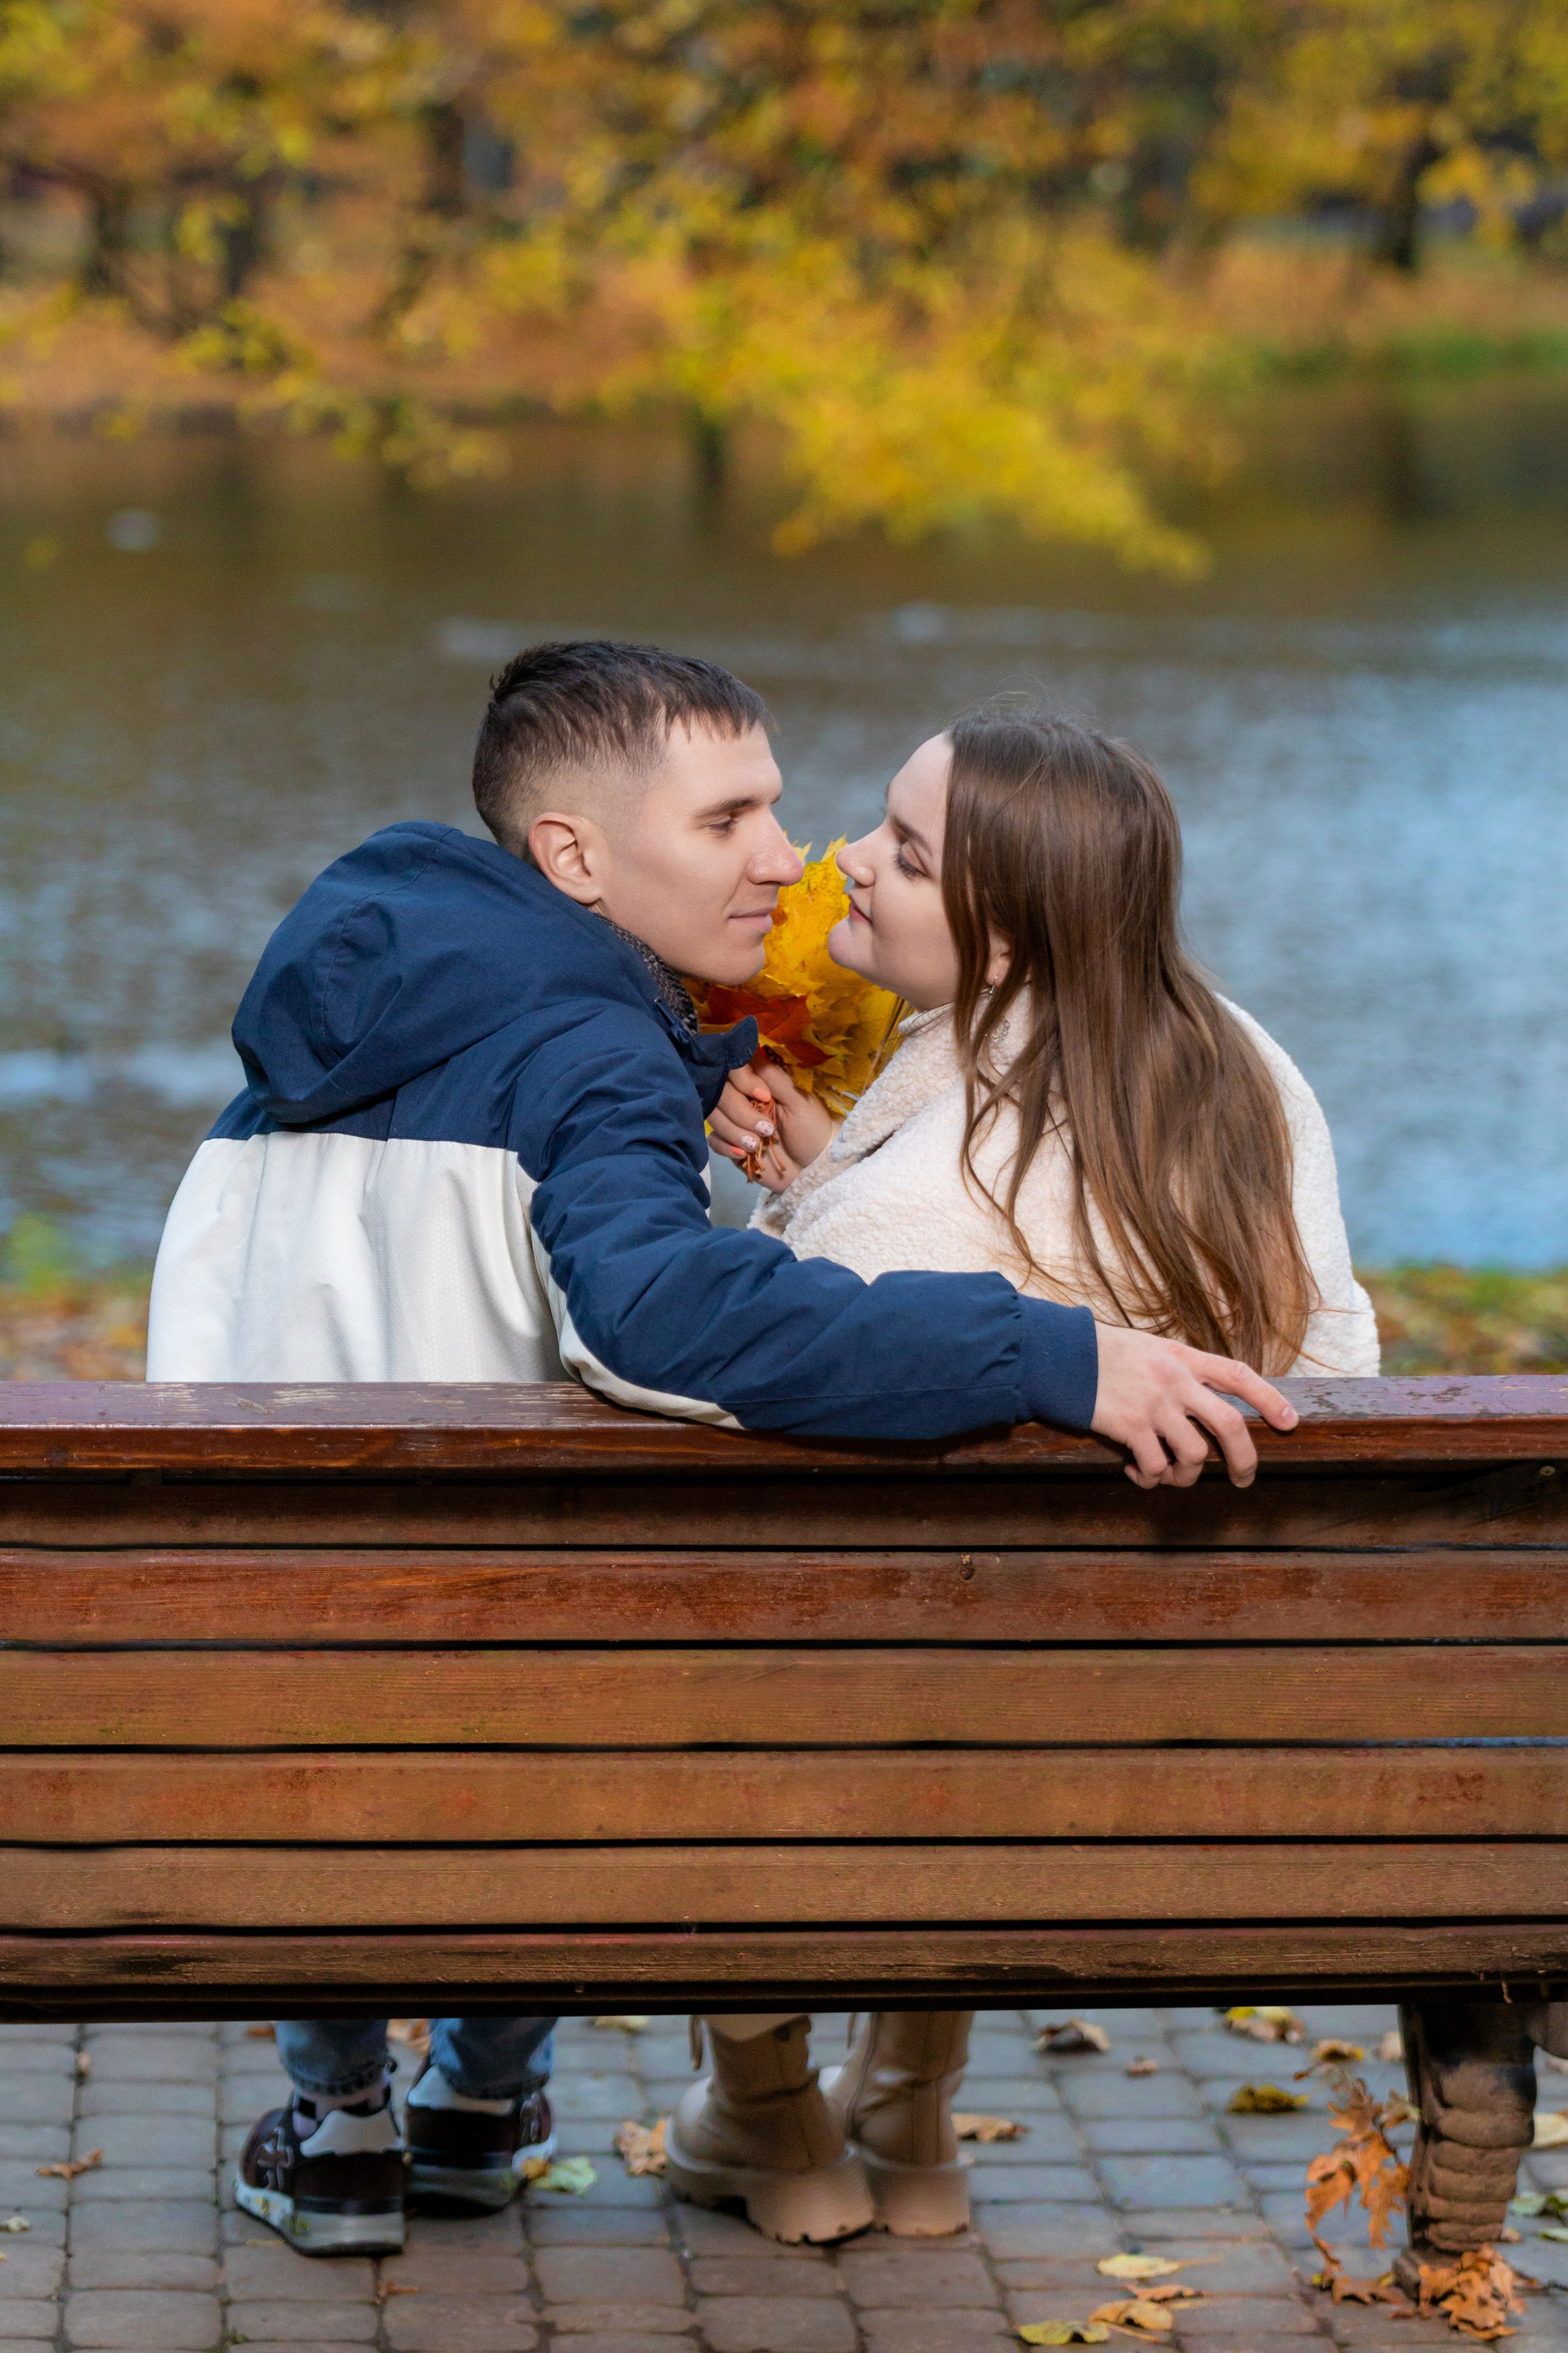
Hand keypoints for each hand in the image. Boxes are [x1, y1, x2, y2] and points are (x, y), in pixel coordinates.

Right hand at [710, 1054, 835, 1190]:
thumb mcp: (798, 1101)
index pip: (733, 1068)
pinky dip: (726, 1146)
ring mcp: (733, 1120)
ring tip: (758, 1144)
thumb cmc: (811, 1130)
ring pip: (714, 1116)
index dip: (741, 1080)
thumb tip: (751, 1048)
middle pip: (719, 1093)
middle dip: (741, 1113)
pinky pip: (713, 1140)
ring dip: (735, 1131)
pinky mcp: (729, 1143)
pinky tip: (743, 1154)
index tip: (764, 1095)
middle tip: (767, 1128)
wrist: (813, 1168)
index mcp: (759, 1082)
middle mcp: (742, 1097)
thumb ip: (773, 1077)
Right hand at [1089, 1324, 1297, 1489]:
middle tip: (1242, 1479)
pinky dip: (1151, 1478)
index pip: (1238, 1374)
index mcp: (1183, 1357)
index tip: (1290, 1422)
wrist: (1059, 1355)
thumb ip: (1178, 1369)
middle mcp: (1175, 1380)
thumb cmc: (1102, 1353)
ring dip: (1186, 1475)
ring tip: (1168, 1475)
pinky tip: (1137, 1472)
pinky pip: (1156, 1466)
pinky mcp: (1130, 1426)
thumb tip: (1202, 1399)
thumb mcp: (1148, 1348)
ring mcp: (1154, 1404)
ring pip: (1194, 1454)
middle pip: (1229, 1424)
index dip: (1269, 1399)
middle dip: (1244, 1460)